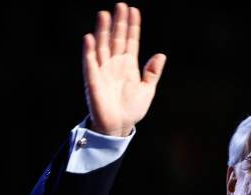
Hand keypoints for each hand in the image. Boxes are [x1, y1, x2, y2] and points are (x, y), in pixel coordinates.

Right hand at [83, 3, 165, 135]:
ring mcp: (103, 71)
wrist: (119, 127)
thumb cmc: (132, 110)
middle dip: (118, 22)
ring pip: (102, 46)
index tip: (134, 10)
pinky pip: (90, 63)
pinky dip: (89, 51)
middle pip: (116, 39)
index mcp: (128, 65)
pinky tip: (90, 37)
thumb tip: (161, 55)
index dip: (132, 26)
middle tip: (120, 5)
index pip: (130, 41)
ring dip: (103, 31)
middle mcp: (115, 64)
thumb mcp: (147, 90)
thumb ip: (152, 73)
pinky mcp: (93, 80)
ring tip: (104, 14)